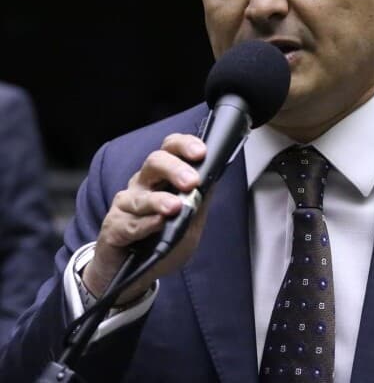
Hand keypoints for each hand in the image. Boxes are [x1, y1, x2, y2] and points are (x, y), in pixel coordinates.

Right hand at [83, 134, 209, 303]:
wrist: (131, 276)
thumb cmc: (161, 242)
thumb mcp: (190, 223)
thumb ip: (200, 202)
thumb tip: (213, 179)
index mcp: (162, 177)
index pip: (171, 149)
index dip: (185, 145)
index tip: (201, 152)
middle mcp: (143, 184)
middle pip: (154, 162)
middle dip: (175, 169)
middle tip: (192, 182)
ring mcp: (126, 204)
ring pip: (141, 195)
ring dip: (159, 200)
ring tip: (175, 207)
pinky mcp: (113, 227)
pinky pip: (129, 223)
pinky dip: (145, 223)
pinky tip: (157, 223)